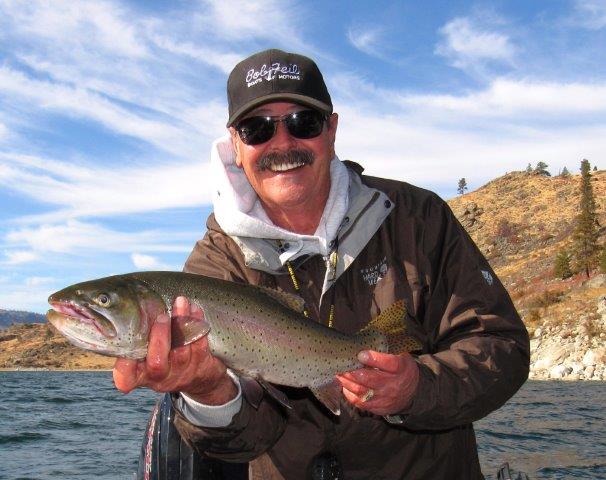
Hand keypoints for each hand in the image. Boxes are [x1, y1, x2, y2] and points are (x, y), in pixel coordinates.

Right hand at [112, 296, 237, 404]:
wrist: (198, 375)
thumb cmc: (163, 355)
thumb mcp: (146, 352)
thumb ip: (137, 337)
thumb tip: (123, 303)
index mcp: (141, 375)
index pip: (127, 378)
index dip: (124, 368)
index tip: (126, 353)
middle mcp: (160, 377)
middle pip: (157, 363)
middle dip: (159, 336)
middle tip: (162, 316)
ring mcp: (182, 373)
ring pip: (182, 350)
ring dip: (181, 323)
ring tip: (180, 302)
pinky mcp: (201, 365)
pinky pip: (200, 345)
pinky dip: (197, 324)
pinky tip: (194, 309)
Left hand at [336, 350, 418, 415]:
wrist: (412, 393)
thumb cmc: (401, 369)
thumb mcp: (401, 355)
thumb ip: (386, 349)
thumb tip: (366, 340)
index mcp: (401, 368)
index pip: (389, 363)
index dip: (374, 359)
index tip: (360, 354)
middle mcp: (393, 385)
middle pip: (371, 379)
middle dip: (353, 372)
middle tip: (342, 365)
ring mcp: (386, 398)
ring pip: (362, 392)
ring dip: (347, 383)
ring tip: (339, 374)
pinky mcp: (379, 408)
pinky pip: (361, 403)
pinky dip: (349, 394)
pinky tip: (344, 386)